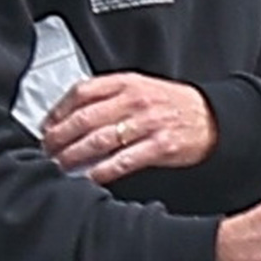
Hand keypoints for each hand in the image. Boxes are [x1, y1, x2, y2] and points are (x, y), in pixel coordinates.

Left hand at [41, 72, 217, 183]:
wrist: (213, 118)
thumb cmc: (175, 105)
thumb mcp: (143, 88)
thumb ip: (112, 96)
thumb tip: (74, 115)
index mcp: (129, 83)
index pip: (82, 92)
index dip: (58, 111)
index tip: (47, 126)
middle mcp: (136, 101)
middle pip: (84, 119)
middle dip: (59, 138)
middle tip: (47, 150)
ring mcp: (148, 124)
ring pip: (98, 141)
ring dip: (73, 156)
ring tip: (60, 165)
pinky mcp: (160, 147)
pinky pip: (122, 161)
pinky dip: (101, 171)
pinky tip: (89, 177)